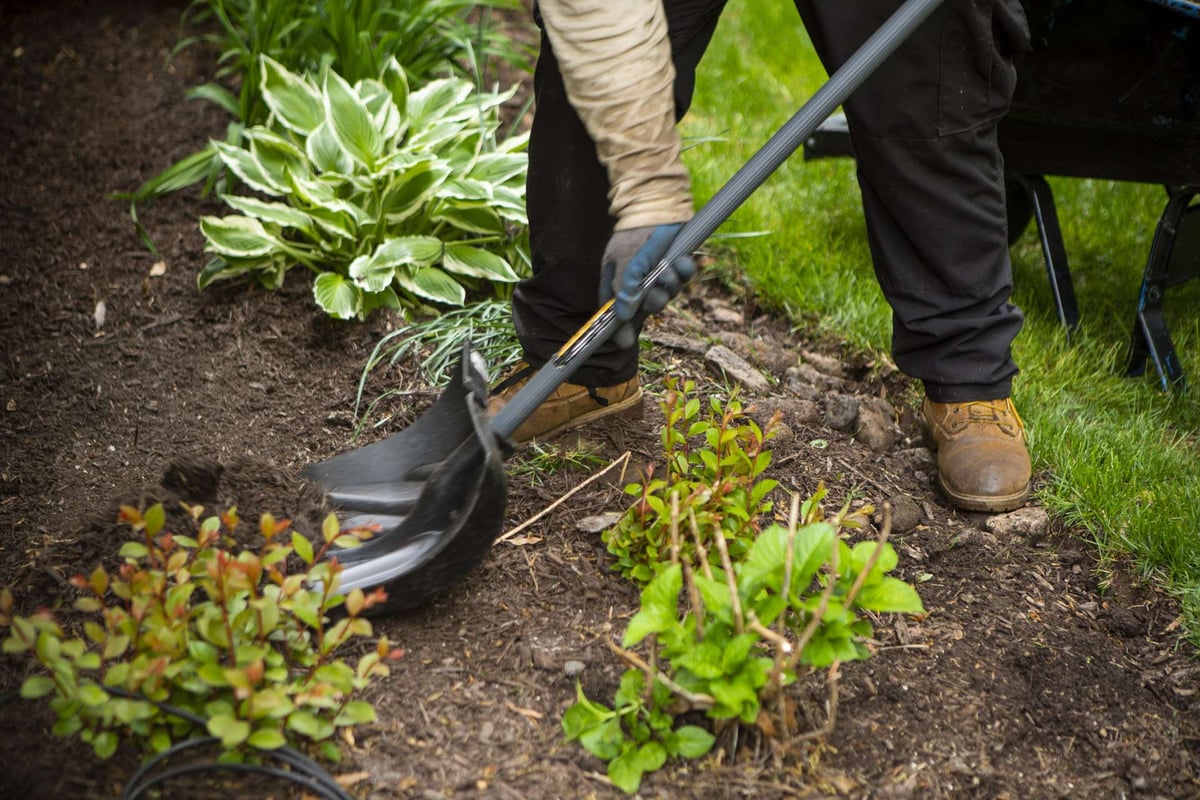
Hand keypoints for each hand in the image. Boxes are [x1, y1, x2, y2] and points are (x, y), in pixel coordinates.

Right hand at [599, 223, 696, 347]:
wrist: (655, 204)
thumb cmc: (633, 234)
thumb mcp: (624, 261)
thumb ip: (624, 289)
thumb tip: (623, 318)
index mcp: (620, 286)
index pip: (617, 315)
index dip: (620, 330)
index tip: (625, 342)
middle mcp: (641, 285)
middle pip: (647, 309)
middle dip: (653, 303)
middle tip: (654, 292)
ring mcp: (661, 276)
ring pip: (668, 294)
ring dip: (669, 284)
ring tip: (667, 268)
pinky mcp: (678, 265)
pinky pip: (685, 277)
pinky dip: (685, 271)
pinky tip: (682, 260)